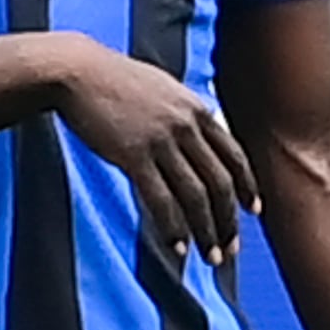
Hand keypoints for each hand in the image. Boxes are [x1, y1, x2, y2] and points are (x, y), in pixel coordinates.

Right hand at [39, 37, 255, 262]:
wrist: (77, 72)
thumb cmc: (114, 80)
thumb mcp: (163, 88)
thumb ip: (185, 112)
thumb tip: (201, 130)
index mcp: (197, 110)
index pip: (235, 156)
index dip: (247, 186)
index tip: (253, 210)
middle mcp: (186, 127)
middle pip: (220, 182)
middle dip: (228, 220)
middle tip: (229, 248)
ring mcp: (161, 141)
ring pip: (195, 195)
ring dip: (206, 231)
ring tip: (209, 257)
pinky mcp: (133, 155)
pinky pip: (160, 199)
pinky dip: (172, 227)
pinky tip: (177, 247)